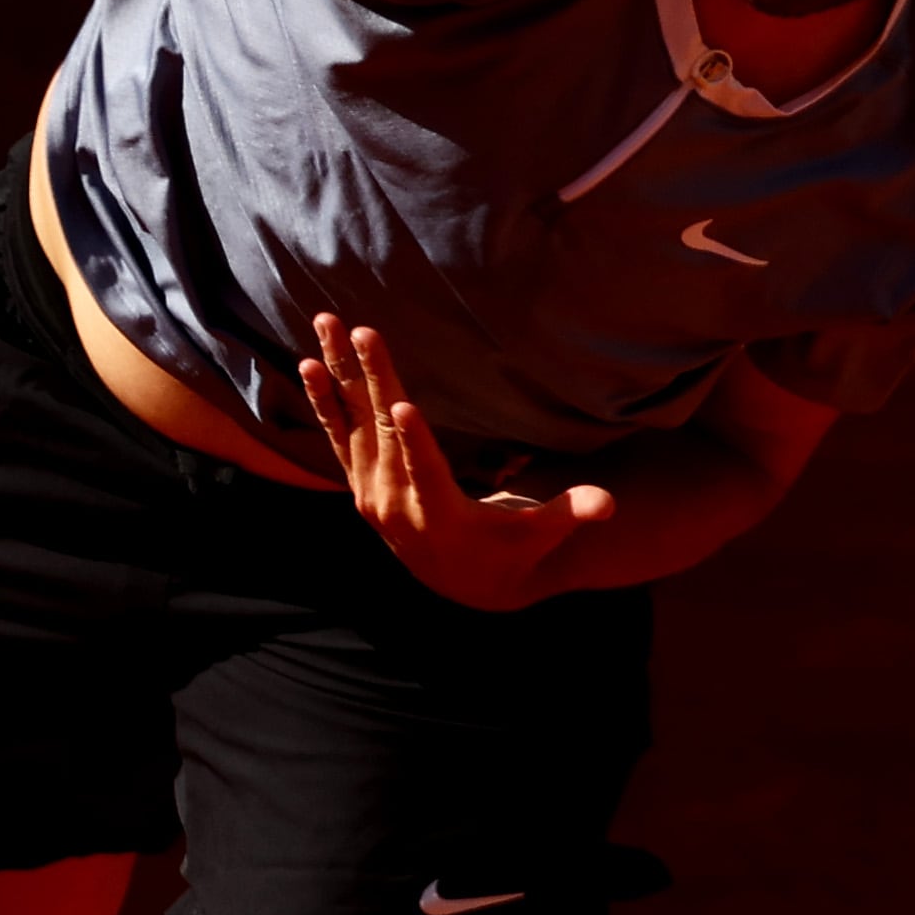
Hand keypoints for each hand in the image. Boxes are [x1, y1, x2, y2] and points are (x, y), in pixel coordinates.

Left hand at [298, 312, 614, 611]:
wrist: (461, 586)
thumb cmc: (509, 552)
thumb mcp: (538, 536)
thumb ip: (568, 514)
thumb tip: (607, 503)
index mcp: (440, 513)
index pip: (426, 472)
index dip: (413, 441)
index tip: (400, 404)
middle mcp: (396, 502)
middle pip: (380, 432)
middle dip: (369, 379)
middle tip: (356, 330)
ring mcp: (371, 493)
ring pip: (351, 424)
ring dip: (337, 374)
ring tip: (322, 328)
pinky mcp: (359, 485)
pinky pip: (336, 437)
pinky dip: (322, 401)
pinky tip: (307, 364)